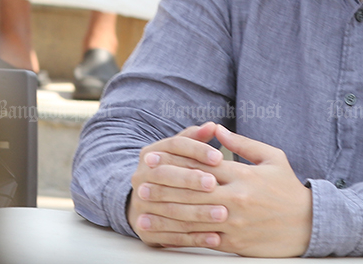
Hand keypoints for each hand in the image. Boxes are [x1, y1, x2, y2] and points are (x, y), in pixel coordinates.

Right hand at [127, 122, 225, 247]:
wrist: (143, 201)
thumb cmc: (172, 170)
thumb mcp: (179, 152)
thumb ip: (195, 139)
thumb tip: (213, 126)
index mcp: (150, 154)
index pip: (173, 147)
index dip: (196, 151)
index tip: (218, 157)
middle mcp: (140, 177)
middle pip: (166, 175)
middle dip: (191, 180)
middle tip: (214, 183)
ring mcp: (140, 203)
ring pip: (169, 207)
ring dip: (197, 211)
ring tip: (222, 213)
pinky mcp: (146, 228)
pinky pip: (171, 233)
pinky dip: (193, 236)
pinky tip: (214, 236)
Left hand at [135, 124, 312, 256]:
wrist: (309, 224)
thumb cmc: (288, 188)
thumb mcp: (272, 157)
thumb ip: (242, 143)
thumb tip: (216, 129)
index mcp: (243, 175)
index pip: (202, 165)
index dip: (175, 160)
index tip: (154, 156)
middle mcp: (235, 198)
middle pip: (191, 191)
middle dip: (163, 186)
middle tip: (140, 181)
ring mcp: (233, 223)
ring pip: (192, 217)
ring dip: (164, 213)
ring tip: (143, 208)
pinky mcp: (234, 243)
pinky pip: (202, 240)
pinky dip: (180, 237)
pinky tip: (164, 234)